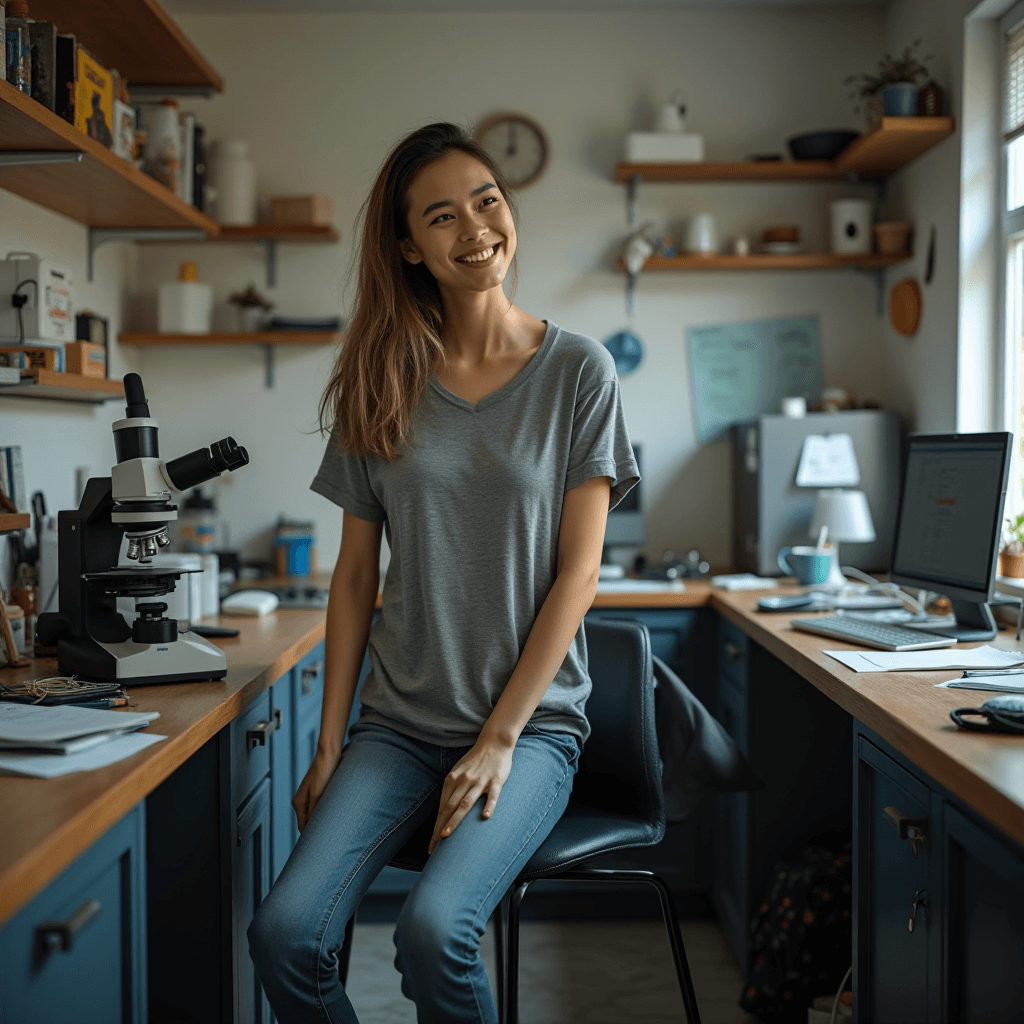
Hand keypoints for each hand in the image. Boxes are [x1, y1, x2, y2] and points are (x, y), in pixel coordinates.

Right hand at [292, 748, 340, 832]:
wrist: (329, 754)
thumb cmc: (324, 772)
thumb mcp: (318, 795)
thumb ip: (314, 812)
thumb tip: (312, 829)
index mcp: (298, 803)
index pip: (302, 828)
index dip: (311, 835)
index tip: (323, 840)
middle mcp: (301, 801)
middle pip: (307, 822)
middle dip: (316, 828)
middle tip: (331, 833)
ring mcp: (308, 797)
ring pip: (313, 815)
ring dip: (321, 819)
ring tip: (333, 822)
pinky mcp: (315, 792)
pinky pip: (318, 807)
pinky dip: (324, 811)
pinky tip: (333, 811)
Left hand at [429, 736, 513, 854]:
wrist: (494, 742)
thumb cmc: (475, 760)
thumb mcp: (458, 771)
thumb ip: (451, 789)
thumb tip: (443, 812)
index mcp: (453, 779)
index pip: (442, 807)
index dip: (436, 826)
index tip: (432, 844)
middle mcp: (464, 781)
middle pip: (449, 807)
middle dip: (440, 827)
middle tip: (435, 846)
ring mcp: (480, 781)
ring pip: (465, 803)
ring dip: (455, 820)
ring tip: (446, 835)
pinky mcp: (496, 781)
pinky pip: (492, 795)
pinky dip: (488, 805)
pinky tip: (485, 817)